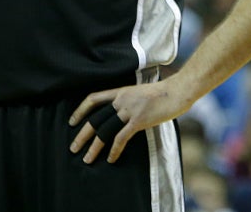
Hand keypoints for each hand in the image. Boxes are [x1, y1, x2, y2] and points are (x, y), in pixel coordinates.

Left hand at [68, 81, 189, 163]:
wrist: (178, 90)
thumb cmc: (164, 92)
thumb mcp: (141, 92)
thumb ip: (130, 100)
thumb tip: (123, 112)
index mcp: (121, 92)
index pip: (94, 99)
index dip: (80, 110)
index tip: (72, 122)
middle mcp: (122, 100)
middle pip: (95, 118)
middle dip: (82, 135)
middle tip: (74, 148)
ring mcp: (130, 110)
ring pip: (105, 130)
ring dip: (94, 147)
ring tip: (87, 159)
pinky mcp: (139, 120)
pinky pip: (121, 137)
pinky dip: (114, 150)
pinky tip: (111, 159)